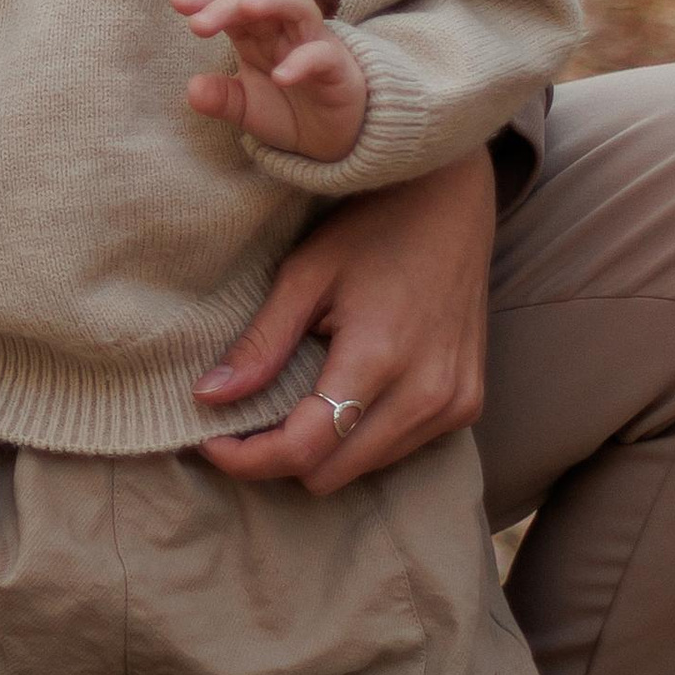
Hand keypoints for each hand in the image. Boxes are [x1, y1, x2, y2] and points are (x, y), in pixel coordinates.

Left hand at [175, 0, 367, 161]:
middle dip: (228, 5)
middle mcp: (283, 32)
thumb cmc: (288, 109)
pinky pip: (322, 55)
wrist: (334, 138)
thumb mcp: (246, 109)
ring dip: (272, 3)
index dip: (208, 0)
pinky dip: (301, 62)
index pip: (231, 6)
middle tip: (199, 23)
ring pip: (298, 8)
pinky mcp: (337, 68)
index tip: (178, 2)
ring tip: (247, 9)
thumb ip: (221, 98)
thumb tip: (192, 90)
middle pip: (258, 2)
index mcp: (256, 36)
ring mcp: (313, 45)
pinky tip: (281, 76)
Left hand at [197, 147, 494, 491]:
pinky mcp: (467, 405)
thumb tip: (207, 396)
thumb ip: (261, 342)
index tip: (209, 441)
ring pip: (363, 470)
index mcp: (380, 357)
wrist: (452, 201)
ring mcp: (454, 404)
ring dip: (321, 452)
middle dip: (278, 457)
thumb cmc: (373, 226)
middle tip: (243, 423)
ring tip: (290, 406)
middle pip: (331, 473)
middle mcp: (426, 394)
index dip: (248, 458)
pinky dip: (359, 439)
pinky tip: (340, 396)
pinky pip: (398, 450)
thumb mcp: (305, 273)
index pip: (305, 448)